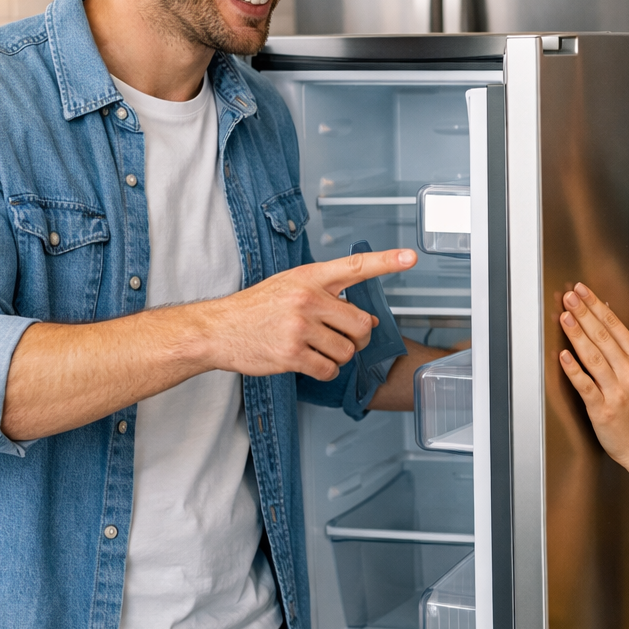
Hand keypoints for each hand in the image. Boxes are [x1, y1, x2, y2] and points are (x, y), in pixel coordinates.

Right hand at [192, 248, 416, 379]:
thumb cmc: (256, 308)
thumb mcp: (292, 288)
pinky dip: (324, 372)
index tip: (410, 257)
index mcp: (309, 277)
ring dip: (338, 357)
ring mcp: (299, 327)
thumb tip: (370, 321)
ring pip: (346, 351)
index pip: (355, 266)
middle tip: (344, 338)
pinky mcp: (291, 355)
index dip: (387, 261)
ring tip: (316, 348)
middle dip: (359, 338)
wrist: (217, 329)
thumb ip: (331, 299)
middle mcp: (307, 299)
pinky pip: (328, 370)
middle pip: (361, 324)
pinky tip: (308, 362)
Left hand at [557, 283, 628, 471]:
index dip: (596, 306)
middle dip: (584, 313)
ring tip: (565, 317)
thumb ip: (626, 347)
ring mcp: (617, 391)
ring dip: (577, 334)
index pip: (615, 325)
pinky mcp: (603, 409)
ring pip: (593, 356)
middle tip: (569, 297)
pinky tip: (563, 356)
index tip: (582, 290)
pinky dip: (574, 370)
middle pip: (603, 336)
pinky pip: (585, 385)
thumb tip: (608, 317)